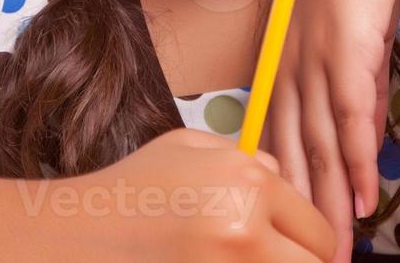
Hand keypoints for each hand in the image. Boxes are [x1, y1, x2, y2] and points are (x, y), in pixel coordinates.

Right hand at [64, 127, 336, 261]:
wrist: (79, 234)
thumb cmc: (133, 188)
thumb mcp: (190, 147)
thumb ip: (248, 158)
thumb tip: (283, 177)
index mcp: (248, 185)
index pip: (319, 231)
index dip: (312, 242)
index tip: (299, 248)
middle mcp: (245, 232)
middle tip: (274, 256)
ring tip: (240, 257)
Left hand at [258, 0, 399, 261]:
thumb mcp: (357, 40)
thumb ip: (357, 90)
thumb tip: (364, 138)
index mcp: (285, 61)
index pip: (279, 138)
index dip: (286, 188)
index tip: (292, 226)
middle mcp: (291, 65)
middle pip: (293, 154)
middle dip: (300, 213)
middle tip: (311, 254)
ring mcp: (314, 59)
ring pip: (318, 147)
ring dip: (328, 203)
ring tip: (336, 246)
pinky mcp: (345, 51)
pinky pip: (349, 119)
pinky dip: (357, 164)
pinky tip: (362, 198)